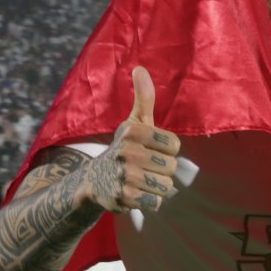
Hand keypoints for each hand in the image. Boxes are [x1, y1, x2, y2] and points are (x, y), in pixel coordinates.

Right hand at [88, 66, 180, 212]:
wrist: (95, 181)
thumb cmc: (124, 147)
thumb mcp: (134, 122)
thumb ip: (144, 97)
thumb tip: (140, 68)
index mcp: (133, 131)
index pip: (175, 145)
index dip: (166, 150)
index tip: (151, 150)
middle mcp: (127, 152)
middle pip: (172, 167)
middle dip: (162, 170)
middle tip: (144, 167)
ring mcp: (125, 176)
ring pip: (166, 186)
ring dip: (157, 187)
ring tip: (141, 180)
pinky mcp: (124, 198)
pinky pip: (156, 202)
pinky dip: (150, 201)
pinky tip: (137, 194)